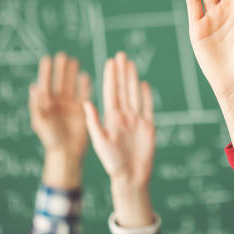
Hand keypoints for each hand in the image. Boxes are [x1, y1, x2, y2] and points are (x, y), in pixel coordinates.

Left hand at [29, 52, 91, 188]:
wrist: (67, 153)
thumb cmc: (51, 139)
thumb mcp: (40, 122)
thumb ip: (37, 105)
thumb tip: (33, 87)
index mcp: (46, 105)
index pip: (46, 84)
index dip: (46, 72)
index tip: (47, 59)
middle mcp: (58, 103)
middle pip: (59, 82)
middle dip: (60, 69)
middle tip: (62, 56)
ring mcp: (70, 106)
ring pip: (71, 85)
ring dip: (72, 74)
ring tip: (74, 61)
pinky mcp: (81, 110)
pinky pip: (83, 94)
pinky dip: (84, 85)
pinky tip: (85, 76)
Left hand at [83, 52, 155, 226]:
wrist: (132, 178)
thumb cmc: (113, 164)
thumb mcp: (100, 142)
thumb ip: (93, 122)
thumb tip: (85, 102)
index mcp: (111, 118)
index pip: (111, 92)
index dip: (110, 76)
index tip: (109, 61)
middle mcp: (123, 116)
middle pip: (123, 89)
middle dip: (121, 72)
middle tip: (120, 55)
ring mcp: (136, 120)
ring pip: (134, 94)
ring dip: (132, 78)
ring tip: (130, 63)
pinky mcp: (148, 127)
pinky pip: (147, 107)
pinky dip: (146, 95)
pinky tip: (143, 84)